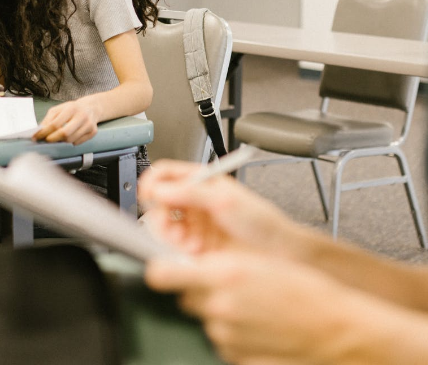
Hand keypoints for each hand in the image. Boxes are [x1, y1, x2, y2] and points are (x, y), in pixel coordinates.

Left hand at [33, 98, 98, 144]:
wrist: (91, 108)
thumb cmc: (71, 109)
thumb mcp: (58, 109)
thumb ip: (48, 119)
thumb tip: (39, 132)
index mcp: (71, 108)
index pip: (55, 124)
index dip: (44, 132)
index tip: (36, 137)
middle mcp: (82, 116)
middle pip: (64, 133)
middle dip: (53, 139)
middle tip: (47, 140)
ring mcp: (89, 124)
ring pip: (71, 140)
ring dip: (61, 141)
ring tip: (58, 137)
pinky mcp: (93, 132)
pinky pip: (78, 142)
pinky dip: (71, 142)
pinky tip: (70, 135)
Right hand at [138, 160, 304, 258]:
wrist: (278, 253)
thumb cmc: (262, 222)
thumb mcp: (225, 201)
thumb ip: (190, 192)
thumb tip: (159, 189)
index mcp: (201, 181)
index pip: (165, 174)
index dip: (152, 183)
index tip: (149, 197)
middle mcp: (195, 201)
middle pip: (159, 203)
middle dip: (162, 217)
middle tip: (172, 230)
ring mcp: (194, 224)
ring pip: (164, 227)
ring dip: (172, 237)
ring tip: (190, 243)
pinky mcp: (195, 246)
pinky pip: (174, 247)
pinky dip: (180, 250)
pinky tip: (196, 252)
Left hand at [146, 251, 371, 364]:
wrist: (336, 331)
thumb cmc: (309, 292)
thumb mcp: (262, 262)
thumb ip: (221, 263)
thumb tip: (190, 265)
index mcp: (226, 274)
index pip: (161, 273)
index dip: (160, 268)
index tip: (161, 266)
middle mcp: (219, 306)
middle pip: (184, 295)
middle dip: (198, 288)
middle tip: (227, 283)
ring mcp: (224, 335)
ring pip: (205, 317)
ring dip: (218, 310)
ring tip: (253, 306)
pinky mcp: (232, 356)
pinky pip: (221, 339)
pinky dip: (232, 331)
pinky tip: (258, 325)